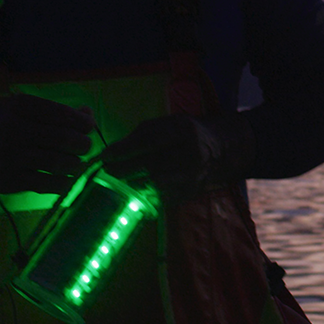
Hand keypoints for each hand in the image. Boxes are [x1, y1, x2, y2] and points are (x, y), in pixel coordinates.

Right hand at [0, 93, 94, 194]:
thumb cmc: (1, 127)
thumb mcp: (22, 111)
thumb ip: (55, 111)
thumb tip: (88, 114)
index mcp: (19, 107)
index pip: (61, 114)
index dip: (82, 122)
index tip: (89, 126)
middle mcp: (14, 130)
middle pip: (62, 138)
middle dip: (82, 144)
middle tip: (84, 147)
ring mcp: (11, 157)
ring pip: (57, 163)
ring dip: (74, 164)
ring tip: (75, 163)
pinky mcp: (9, 181)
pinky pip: (46, 185)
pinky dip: (62, 184)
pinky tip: (66, 180)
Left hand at [101, 112, 252, 202]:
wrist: (218, 151)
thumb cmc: (184, 134)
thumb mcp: (166, 124)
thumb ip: (140, 136)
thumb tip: (112, 153)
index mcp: (184, 131)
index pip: (149, 141)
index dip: (124, 150)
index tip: (105, 156)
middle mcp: (191, 154)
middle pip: (151, 167)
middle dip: (124, 171)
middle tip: (107, 172)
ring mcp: (193, 177)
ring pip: (155, 186)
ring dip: (131, 186)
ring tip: (117, 183)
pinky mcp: (190, 194)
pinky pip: (162, 199)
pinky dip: (144, 197)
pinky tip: (133, 192)